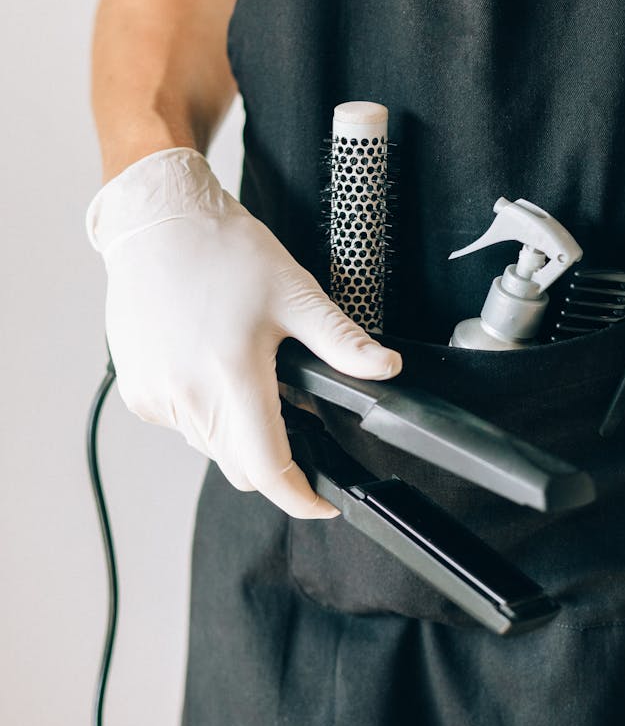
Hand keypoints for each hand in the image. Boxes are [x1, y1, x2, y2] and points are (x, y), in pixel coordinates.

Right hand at [86, 147, 401, 517]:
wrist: (158, 223)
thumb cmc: (223, 251)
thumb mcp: (295, 293)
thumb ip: (342, 342)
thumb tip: (385, 370)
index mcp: (231, 376)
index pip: (267, 469)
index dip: (299, 497)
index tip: (320, 502)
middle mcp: (187, 396)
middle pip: (240, 465)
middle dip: (273, 456)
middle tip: (288, 406)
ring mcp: (156, 398)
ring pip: (210, 447)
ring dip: (236, 430)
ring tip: (245, 369)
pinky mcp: (137, 393)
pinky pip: (182, 424)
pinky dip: (204, 412)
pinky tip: (211, 363)